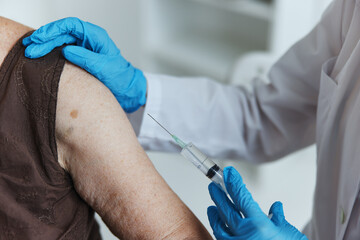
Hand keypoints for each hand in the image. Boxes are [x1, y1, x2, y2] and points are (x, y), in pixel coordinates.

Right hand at [23, 17, 145, 112]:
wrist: (127, 91)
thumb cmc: (120, 78)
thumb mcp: (103, 68)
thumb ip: (85, 57)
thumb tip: (65, 50)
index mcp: (95, 36)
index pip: (71, 26)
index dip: (54, 29)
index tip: (40, 38)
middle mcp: (88, 40)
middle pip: (62, 34)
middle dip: (45, 39)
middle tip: (30, 48)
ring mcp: (83, 49)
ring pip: (60, 42)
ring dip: (45, 47)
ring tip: (29, 52)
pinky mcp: (80, 58)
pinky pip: (62, 52)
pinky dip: (51, 54)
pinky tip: (41, 58)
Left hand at [207, 167, 307, 239]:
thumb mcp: (290, 235)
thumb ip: (279, 219)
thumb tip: (275, 207)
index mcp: (259, 226)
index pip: (241, 198)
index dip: (233, 182)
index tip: (228, 172)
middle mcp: (244, 236)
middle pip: (226, 210)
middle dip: (218, 195)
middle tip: (214, 185)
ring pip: (220, 227)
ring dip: (214, 214)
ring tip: (211, 206)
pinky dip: (220, 231)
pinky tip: (219, 227)